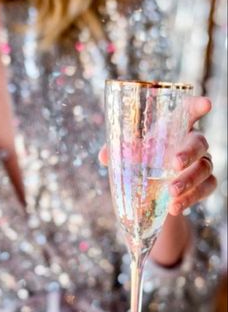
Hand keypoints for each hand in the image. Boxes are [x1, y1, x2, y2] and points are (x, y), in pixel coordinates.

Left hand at [99, 96, 216, 215]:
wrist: (152, 195)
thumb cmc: (143, 163)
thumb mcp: (130, 156)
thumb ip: (118, 153)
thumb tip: (104, 156)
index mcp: (174, 128)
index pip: (188, 112)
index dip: (197, 106)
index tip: (206, 104)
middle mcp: (192, 143)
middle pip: (199, 142)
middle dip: (188, 152)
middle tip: (175, 163)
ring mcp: (202, 163)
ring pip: (205, 168)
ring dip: (189, 181)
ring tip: (172, 193)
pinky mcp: (206, 184)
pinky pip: (206, 188)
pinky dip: (191, 198)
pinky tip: (175, 207)